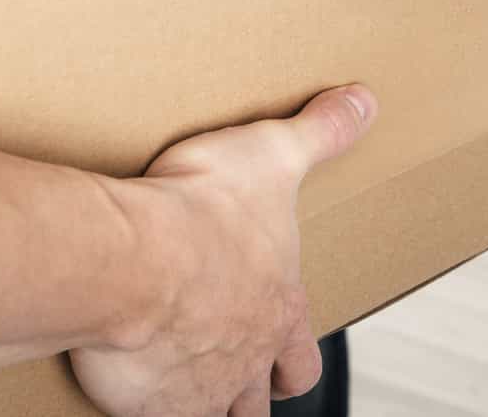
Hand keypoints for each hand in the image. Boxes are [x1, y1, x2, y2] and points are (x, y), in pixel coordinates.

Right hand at [72, 86, 375, 416]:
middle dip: (252, 391)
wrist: (139, 255)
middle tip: (230, 372)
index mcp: (276, 307)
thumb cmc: (204, 209)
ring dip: (201, 402)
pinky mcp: (149, 401)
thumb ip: (320, 132)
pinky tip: (125, 381)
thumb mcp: (273, 154)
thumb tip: (363, 101)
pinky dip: (144, 403)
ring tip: (178, 378)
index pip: (301, 356)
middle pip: (261, 399)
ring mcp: (200, 385)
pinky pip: (151, 416)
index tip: (283, 356)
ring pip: (215, 416)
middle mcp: (245, 356)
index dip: (294, 360)